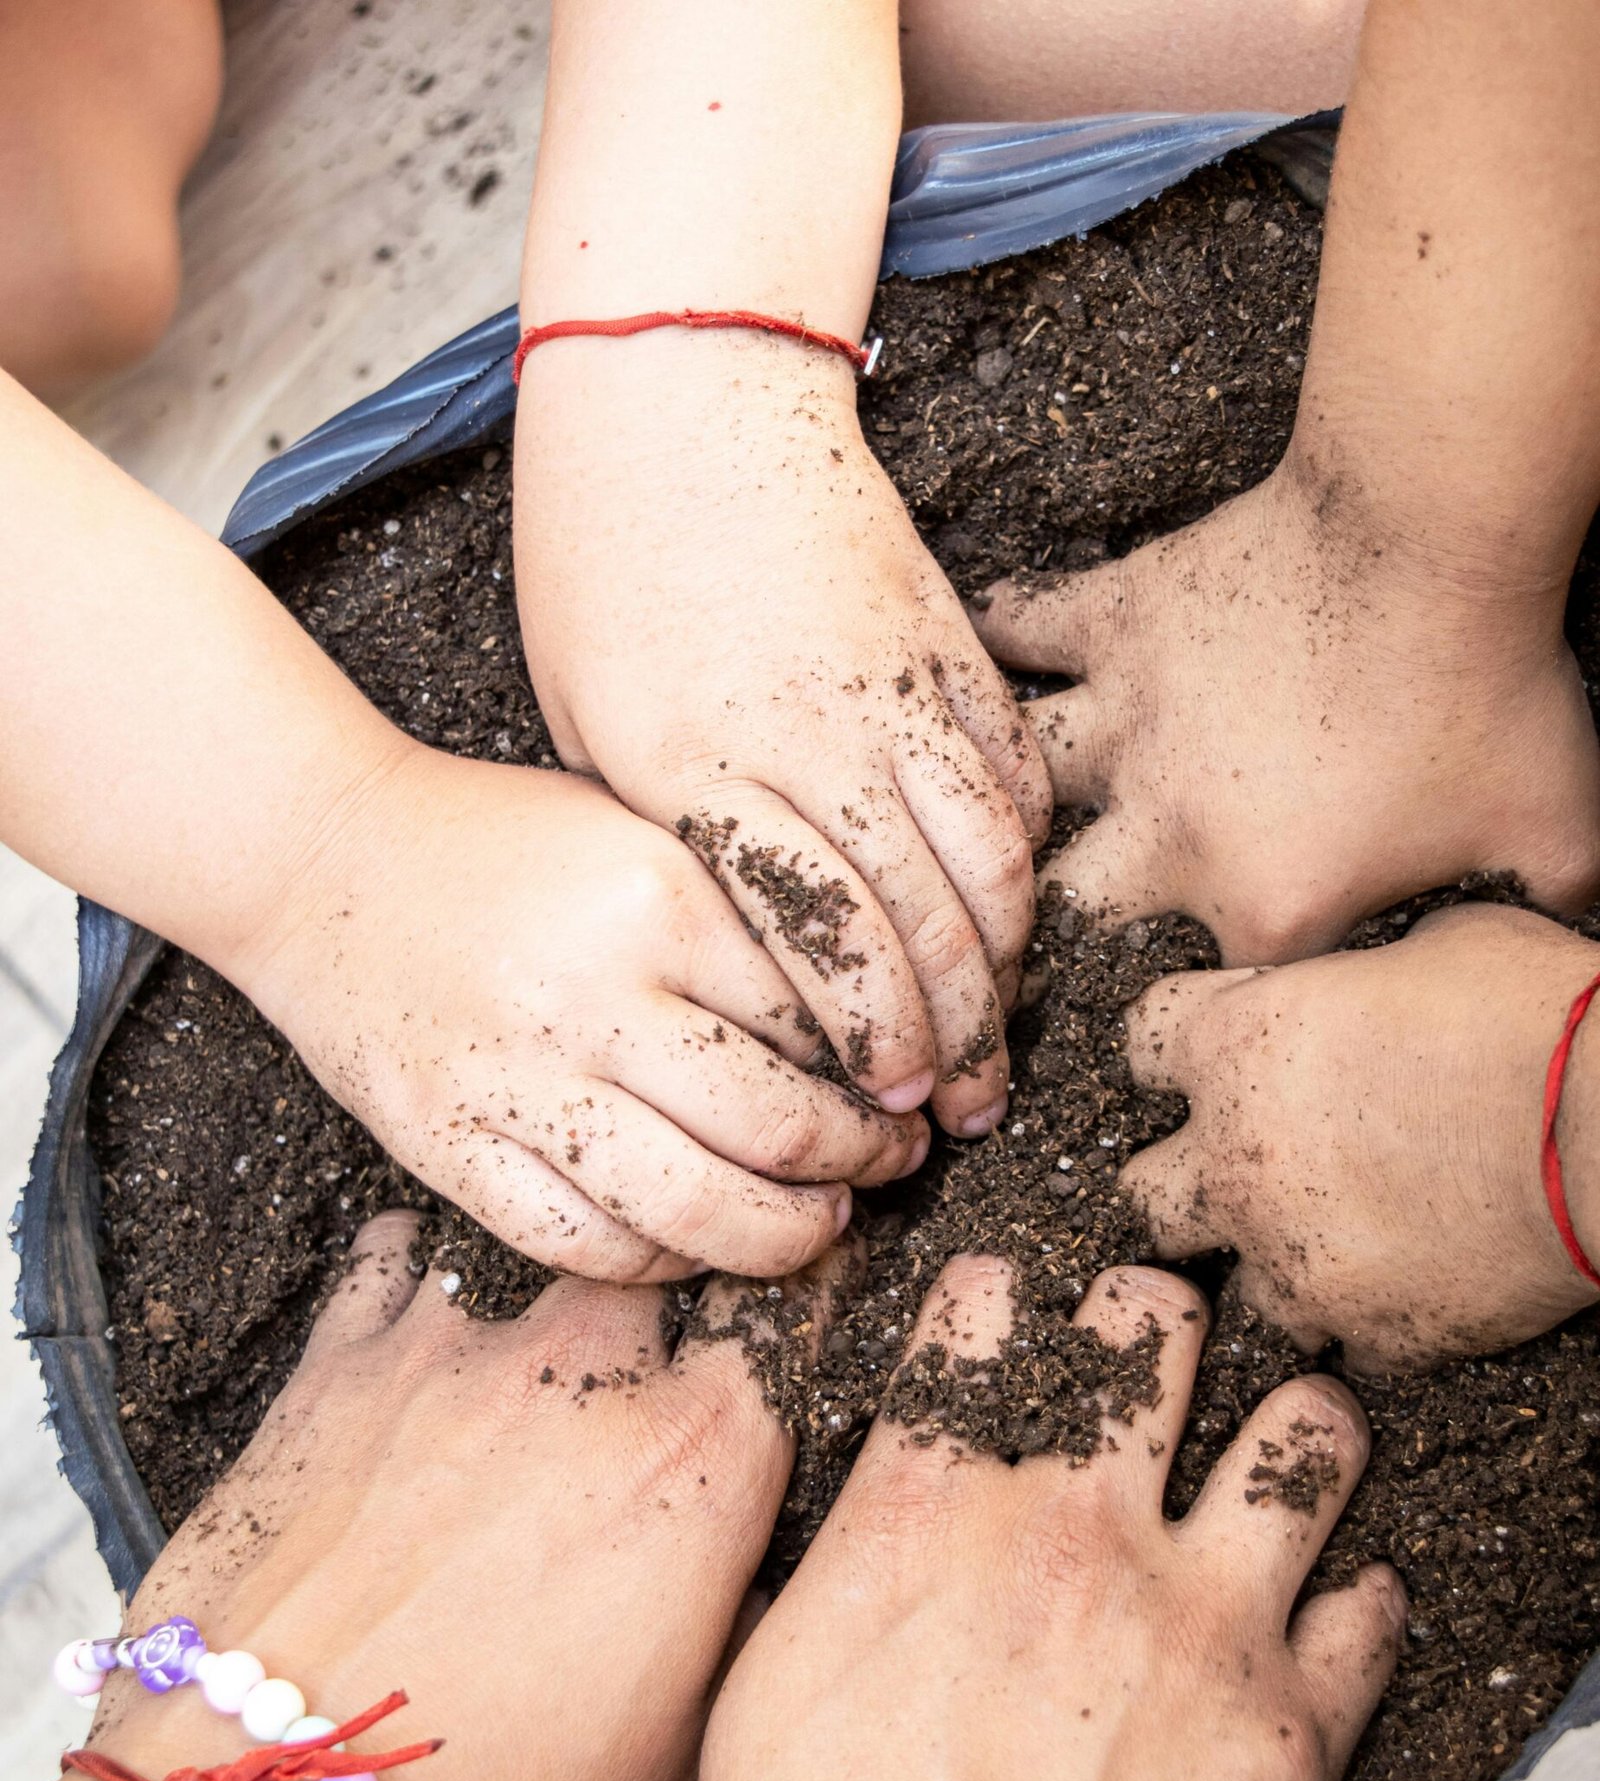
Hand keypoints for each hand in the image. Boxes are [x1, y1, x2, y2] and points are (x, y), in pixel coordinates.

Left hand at [4, 1213, 855, 1780]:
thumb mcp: (687, 1754)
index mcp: (700, 1459)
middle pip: (669, 1266)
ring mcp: (454, 1354)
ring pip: (536, 1258)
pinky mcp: (337, 1368)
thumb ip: (749, 1619)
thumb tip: (760, 1562)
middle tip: (655, 1367)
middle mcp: (587, 1374)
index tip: (797, 1321)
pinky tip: (418, 1319)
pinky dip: (412, 1276)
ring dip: (549, 1303)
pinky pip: (389, 1264)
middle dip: (676, 1304)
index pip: (795, 1313)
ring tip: (533, 1363)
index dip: (804, 1306)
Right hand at [236, 750, 924, 1280]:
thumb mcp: (643, 835)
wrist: (320, 859)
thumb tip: (879, 1034)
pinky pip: (587, 1242)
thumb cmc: (508, 845)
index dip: (894, 1070)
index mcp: (657, 897)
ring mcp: (514, 1081)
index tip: (919, 1090)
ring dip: (788, 1236)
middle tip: (892, 1163)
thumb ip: (748, 918)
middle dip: (864, 1163)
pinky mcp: (451, 1146)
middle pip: (781, 1125)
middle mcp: (591, 993)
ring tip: (823, 1226)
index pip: (824, 1015)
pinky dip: (665, 1261)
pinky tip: (703, 1242)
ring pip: (696, 1207)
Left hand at [515, 332, 1051, 1136]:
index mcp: (708, 765)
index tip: (885, 1099)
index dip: (869, 1035)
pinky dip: (1028, 850)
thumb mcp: (597, 727)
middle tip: (965, 1106)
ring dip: (1006, 957)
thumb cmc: (603, 567)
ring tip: (1000, 1028)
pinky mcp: (947, 642)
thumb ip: (683, 841)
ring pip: (992, 852)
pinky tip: (1018, 908)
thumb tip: (754, 956)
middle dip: (955, 1030)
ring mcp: (898, 683)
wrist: (680, 391)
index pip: (822, 938)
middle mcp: (818, 733)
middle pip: (925, 915)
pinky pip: (1016, 768)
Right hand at [690, 1257, 1402, 1780]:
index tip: (1015, 1315)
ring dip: (1293, 1427)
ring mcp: (1199, 1622)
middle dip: (1155, 1320)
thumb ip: (858, 1554)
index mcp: (931, 1509)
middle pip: (1158, 1321)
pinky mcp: (1292, 1730)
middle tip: (1150, 1357)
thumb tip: (903, 1495)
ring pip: (1306, 1430)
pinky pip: (1372, 1602)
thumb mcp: (768, 1688)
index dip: (1005, 1297)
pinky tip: (1320, 1615)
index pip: (992, 1305)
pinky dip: (1354, 1596)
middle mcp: (1073, 1533)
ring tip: (1276, 1452)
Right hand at [972, 458, 1599, 963]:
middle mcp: (1169, 834)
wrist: (1431, 538)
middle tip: (1048, 917)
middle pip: (1069, 911)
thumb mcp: (1553, 827)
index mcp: (1263, 909)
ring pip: (1020, 786)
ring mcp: (1130, 728)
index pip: (1204, 988)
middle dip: (1057, 921)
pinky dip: (998, 633)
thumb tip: (1585, 949)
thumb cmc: (1488, 691)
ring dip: (1009, 795)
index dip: (1197, 991)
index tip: (1194, 988)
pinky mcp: (1116, 625)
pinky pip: (1024, 630)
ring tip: (986, 801)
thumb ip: (1558, 906)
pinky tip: (972, 640)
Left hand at [1122, 904, 1599, 1369]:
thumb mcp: (1433, 940)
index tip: (1213, 1053)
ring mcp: (1295, 1258)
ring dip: (1279, 1262)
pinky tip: (1415, 1281)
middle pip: (1144, 1193)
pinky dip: (1369, 1317)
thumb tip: (1368, 984)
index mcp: (1235, 1044)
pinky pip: (1343, 1340)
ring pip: (1238, 1286)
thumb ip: (1357, 975)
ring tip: (1345, 1237)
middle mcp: (1235, 1159)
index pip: (1143, 1044)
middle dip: (1189, 1182)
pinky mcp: (1370, 1331)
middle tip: (1247, 1168)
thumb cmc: (1536, 1012)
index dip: (1178, 1048)